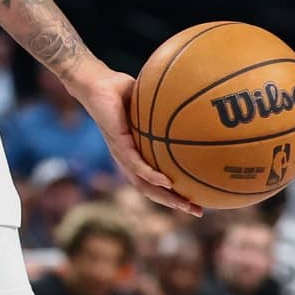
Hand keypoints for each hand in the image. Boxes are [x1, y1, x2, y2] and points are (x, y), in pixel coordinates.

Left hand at [64, 64, 202, 216]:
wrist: (96, 82)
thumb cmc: (121, 91)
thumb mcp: (151, 103)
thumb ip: (167, 108)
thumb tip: (195, 103)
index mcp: (136, 153)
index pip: (155, 181)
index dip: (174, 193)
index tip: (195, 200)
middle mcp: (128, 159)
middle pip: (151, 190)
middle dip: (175, 203)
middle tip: (197, 211)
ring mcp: (122, 153)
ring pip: (143, 184)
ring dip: (165, 197)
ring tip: (185, 205)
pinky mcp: (118, 144)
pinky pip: (136, 164)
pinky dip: (151, 175)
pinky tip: (167, 182)